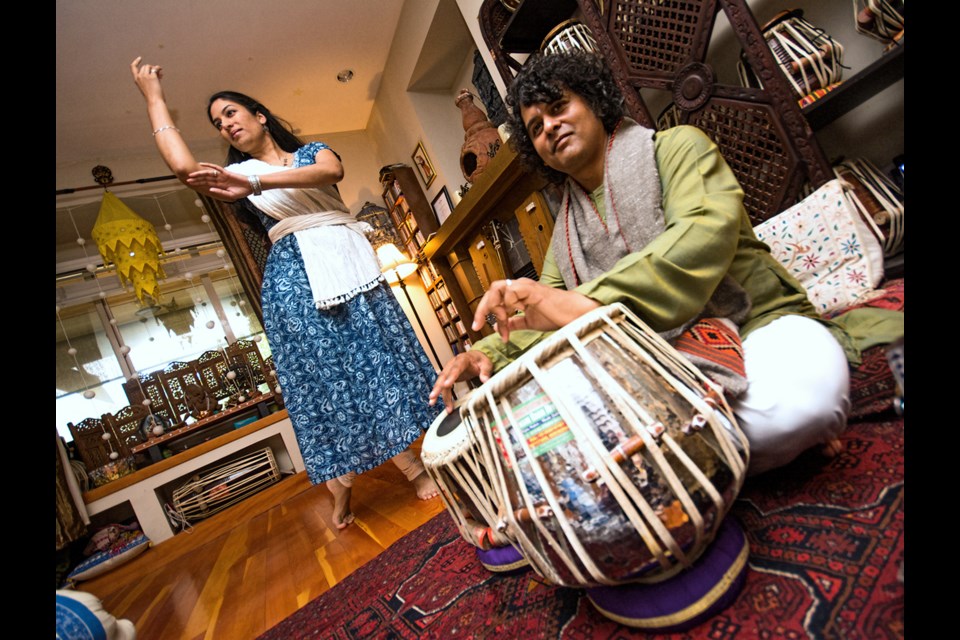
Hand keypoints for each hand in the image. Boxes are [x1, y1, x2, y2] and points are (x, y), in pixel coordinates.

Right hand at [130, 56, 164, 100]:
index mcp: (136, 80)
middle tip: (158, 73)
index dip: (136, 61)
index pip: (133, 67)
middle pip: (145, 66)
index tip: (140, 58)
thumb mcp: (148, 86)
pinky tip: (161, 71)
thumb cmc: (152, 96)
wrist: (154, 101)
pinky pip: (156, 68)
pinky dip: (159, 69)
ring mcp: (146, 76)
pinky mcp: (152, 76)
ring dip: (155, 68)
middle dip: (151, 68)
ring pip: (150, 66)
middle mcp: (140, 76)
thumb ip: (150, 78)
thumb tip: (158, 71)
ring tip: (160, 74)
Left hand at [185, 162, 252, 200]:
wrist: (250, 187)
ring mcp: (222, 176)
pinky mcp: (226, 172)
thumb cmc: (241, 192)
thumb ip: (220, 193)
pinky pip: (216, 168)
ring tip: (192, 175)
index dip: (199, 184)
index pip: (207, 185)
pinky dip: (210, 166)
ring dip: (200, 174)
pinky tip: (202, 164)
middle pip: (205, 179)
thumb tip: (210, 190)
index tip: (191, 184)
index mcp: (219, 187)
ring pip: (209, 174)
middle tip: (187, 179)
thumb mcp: (230, 196)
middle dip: (196, 179)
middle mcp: (219, 181)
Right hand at [429, 350, 492, 412]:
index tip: (446, 385)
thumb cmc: (480, 360)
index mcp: (463, 359)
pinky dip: (440, 394)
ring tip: (432, 402)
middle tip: (433, 396)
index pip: (456, 368)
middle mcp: (453, 364)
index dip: (451, 376)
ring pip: (441, 381)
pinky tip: (435, 401)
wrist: (476, 358)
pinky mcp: (448, 376)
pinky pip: (443, 385)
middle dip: (438, 386)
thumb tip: (485, 380)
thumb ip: (485, 372)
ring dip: (437, 392)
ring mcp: (449, 370)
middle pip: (444, 375)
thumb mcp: (486, 364)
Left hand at [472, 277, 600, 342]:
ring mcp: (525, 286)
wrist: (573, 315)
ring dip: (495, 310)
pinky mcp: (531, 290)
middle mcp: (519, 286)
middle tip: (478, 326)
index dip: (484, 311)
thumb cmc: (556, 316)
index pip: (494, 296)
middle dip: (482, 309)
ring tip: (502, 326)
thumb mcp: (529, 321)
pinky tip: (512, 318)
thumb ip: (514, 322)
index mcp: (518, 292)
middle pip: (492, 290)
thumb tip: (499, 327)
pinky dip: (507, 307)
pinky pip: (510, 293)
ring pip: (496, 289)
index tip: (479, 328)